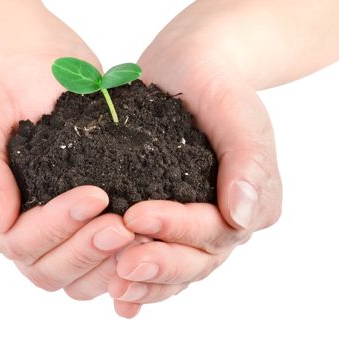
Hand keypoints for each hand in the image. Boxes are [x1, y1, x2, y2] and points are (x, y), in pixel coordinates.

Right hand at [0, 19, 134, 297]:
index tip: (96, 195)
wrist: (48, 79)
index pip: (15, 239)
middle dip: (85, 248)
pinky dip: (119, 266)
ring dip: (105, 263)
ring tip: (139, 236)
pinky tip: (145, 247)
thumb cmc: (14, 91)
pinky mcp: (77, 237)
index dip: (54, 225)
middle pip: (44, 268)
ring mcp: (48, 241)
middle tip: (124, 225)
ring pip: (72, 279)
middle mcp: (13, 235)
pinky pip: (95, 271)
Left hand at [109, 8, 281, 317]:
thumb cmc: (217, 88)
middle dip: (159, 266)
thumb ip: (248, 162)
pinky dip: (139, 279)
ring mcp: (191, 224)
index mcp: (247, 202)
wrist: (190, 70)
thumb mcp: (237, 114)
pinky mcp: (164, 219)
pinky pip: (156, 256)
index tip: (136, 216)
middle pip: (196, 261)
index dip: (177, 230)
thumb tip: (243, 219)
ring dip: (146, 282)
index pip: (215, 230)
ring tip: (114, 287)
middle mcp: (221, 221)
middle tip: (122, 267)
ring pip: (176, 269)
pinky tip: (115, 293)